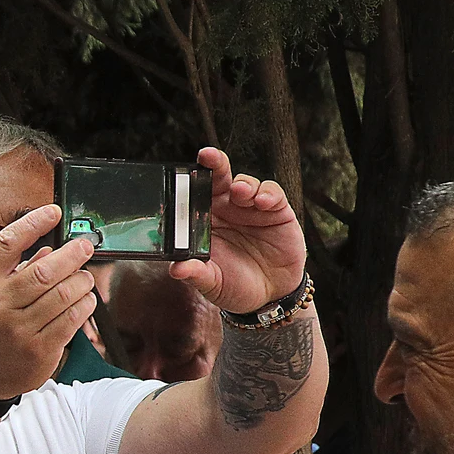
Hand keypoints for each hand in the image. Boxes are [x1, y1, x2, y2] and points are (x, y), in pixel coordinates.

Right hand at [0, 205, 97, 399]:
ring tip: (85, 278)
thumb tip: (48, 250)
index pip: (7, 244)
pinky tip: (85, 299)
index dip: (33, 223)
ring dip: (82, 281)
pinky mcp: (40, 350)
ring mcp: (19, 330)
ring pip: (64, 295)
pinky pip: (72, 319)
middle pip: (44, 271)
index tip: (53, 213)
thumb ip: (14, 270)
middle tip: (84, 247)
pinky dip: (85, 305)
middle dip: (72, 254)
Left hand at [169, 147, 306, 314]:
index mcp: (205, 220)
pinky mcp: (276, 210)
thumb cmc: (234, 286)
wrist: (269, 296)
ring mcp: (251, 208)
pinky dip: (267, 193)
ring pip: (245, 183)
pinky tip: (262, 202)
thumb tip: (176, 270)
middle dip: (215, 164)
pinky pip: (272, 193)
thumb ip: (196, 274)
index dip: (190, 178)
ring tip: (240, 193)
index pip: (194, 193)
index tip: (182, 171)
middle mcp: (227, 209)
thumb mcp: (212, 283)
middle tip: (209, 157)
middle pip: (219, 178)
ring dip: (242, 184)